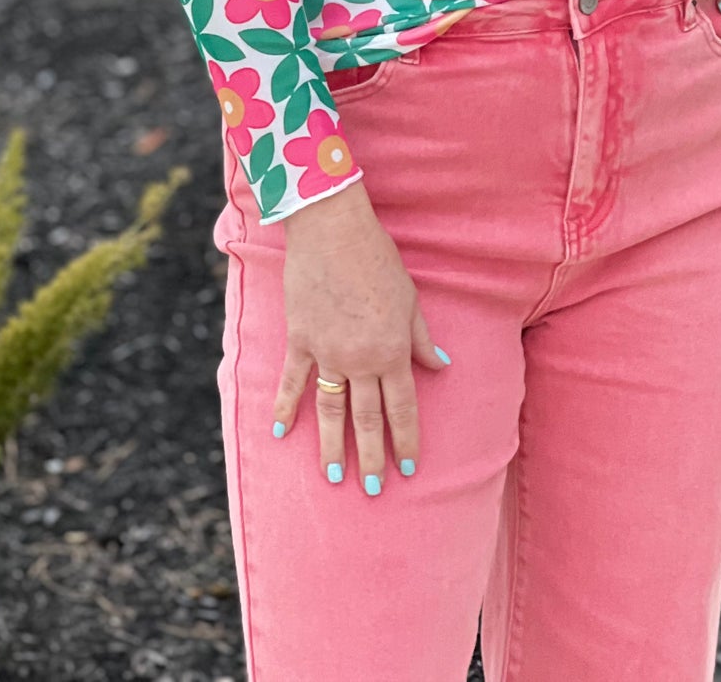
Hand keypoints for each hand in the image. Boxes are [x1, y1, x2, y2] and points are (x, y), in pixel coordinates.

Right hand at [274, 182, 449, 494]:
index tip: (407, 467)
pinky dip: (284, 407)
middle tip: (372, 489)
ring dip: (332, 446)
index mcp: (392, 350)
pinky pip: (292, 381)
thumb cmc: (377, 258)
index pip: (402, 408)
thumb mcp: (409, 298)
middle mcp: (360, 360)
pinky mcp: (300, 340)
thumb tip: (440, 365)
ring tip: (334, 476)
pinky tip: (279, 431)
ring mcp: (327, 353)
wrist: (332, 230)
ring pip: (331, 410)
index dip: (405, 440)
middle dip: (371, 457)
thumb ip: (421, 337)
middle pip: (367, 418)